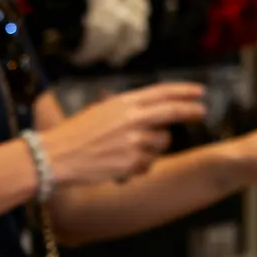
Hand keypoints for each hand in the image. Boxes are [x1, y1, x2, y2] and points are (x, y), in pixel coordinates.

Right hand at [40, 82, 206, 185]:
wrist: (53, 157)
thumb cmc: (74, 134)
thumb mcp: (102, 111)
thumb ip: (129, 110)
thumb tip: (155, 111)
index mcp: (123, 102)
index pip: (162, 92)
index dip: (184, 90)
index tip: (200, 91)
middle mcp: (132, 118)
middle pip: (173, 112)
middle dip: (191, 111)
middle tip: (202, 112)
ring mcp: (133, 141)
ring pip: (162, 142)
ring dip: (154, 147)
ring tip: (129, 150)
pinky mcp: (130, 162)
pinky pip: (148, 164)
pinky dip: (140, 166)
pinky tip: (120, 165)